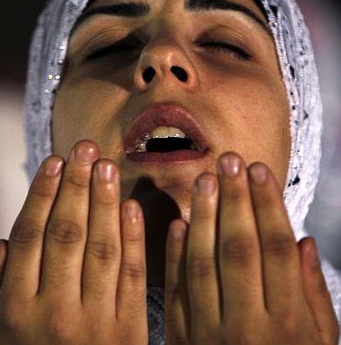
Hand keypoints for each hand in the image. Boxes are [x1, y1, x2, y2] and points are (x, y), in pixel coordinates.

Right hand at [0, 139, 147, 344]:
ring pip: (102, 248)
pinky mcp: (129, 331)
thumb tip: (4, 242)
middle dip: (77, 186)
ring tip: (107, 166)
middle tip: (85, 148)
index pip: (31, 237)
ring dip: (105, 202)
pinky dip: (133, 238)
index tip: (54, 162)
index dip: (43, 195)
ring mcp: (96, 322)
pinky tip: (132, 207)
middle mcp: (55, 312)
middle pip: (68, 234)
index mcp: (17, 312)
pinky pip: (132, 276)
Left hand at [165, 151, 339, 344]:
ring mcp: (208, 336)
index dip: (268, 206)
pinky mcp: (180, 342)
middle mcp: (247, 328)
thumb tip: (303, 241)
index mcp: (288, 328)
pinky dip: (174, 255)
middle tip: (229, 160)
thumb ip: (313, 296)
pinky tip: (177, 222)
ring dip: (201, 217)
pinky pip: (175, 292)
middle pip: (239, 250)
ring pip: (202, 264)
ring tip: (204, 179)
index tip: (259, 170)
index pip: (275, 251)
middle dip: (234, 200)